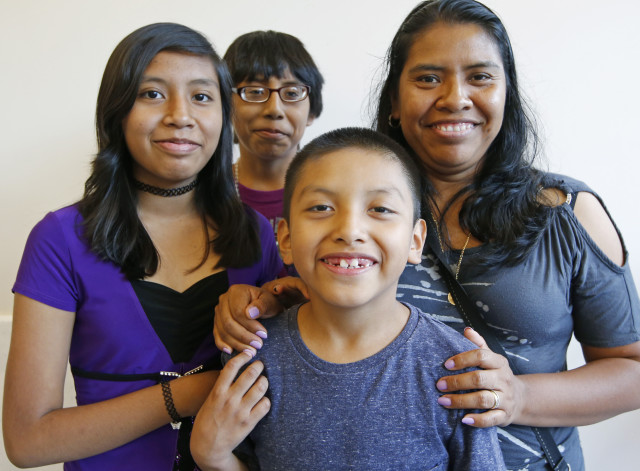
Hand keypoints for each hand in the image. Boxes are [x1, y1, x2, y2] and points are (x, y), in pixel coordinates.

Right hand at [191, 352, 269, 470]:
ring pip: (260, 387)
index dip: (242, 356)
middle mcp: (229, 399)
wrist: (208, 446)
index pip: (231, 367)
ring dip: (264, 381)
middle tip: (260, 365)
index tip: (248, 354)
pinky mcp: (249, 422)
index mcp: (217, 392)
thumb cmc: (208, 419)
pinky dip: (266, 400)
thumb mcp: (210, 400)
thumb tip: (236, 370)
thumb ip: (222, 386)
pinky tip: (262, 400)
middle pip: (250, 374)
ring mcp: (240, 411)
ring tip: (263, 381)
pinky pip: (265, 405)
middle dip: (258, 366)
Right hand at [214, 278, 308, 354]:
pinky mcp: (217, 321)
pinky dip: (223, 344)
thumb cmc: (267, 303)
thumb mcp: (270, 302)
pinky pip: (217, 334)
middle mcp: (223, 300)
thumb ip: (262, 305)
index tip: (263, 335)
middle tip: (258, 346)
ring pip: (222, 330)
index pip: (238, 312)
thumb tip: (249, 313)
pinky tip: (232, 351)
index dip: (250, 326)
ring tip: (251, 351)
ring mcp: (218, 311)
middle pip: (228, 322)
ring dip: (236, 343)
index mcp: (236, 291)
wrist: (262, 305)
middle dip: (243, 337)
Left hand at [436, 328, 524, 427]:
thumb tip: (467, 330)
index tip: (446, 365)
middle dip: (457, 382)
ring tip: (443, 401)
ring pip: (483, 399)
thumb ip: (478, 345)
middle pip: (479, 379)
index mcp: (498, 362)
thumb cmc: (496, 375)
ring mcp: (505, 398)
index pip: (481, 356)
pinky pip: (491, 419)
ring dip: (461, 401)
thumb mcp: (490, 358)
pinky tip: (463, 419)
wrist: (520, 398)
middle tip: (439, 385)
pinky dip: (477, 420)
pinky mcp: (505, 416)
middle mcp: (503, 379)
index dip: (462, 359)